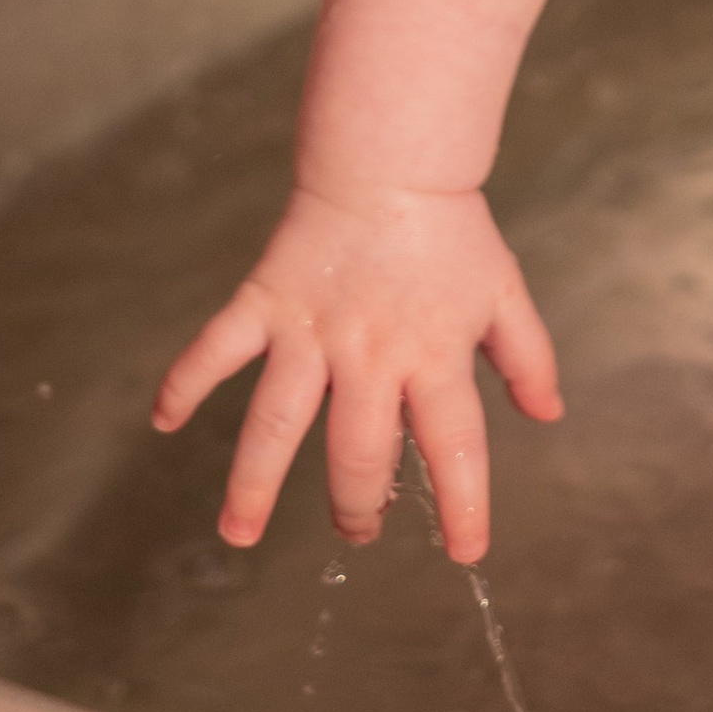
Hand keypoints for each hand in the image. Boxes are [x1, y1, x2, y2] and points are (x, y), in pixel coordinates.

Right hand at [153, 179, 559, 561]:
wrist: (391, 158)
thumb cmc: (450, 230)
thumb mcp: (502, 290)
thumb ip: (527, 355)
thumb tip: (548, 414)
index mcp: (434, 353)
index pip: (454, 446)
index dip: (464, 503)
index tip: (466, 553)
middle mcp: (370, 353)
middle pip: (358, 453)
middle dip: (356, 507)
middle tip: (358, 533)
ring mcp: (312, 330)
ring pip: (277, 421)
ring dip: (254, 482)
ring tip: (238, 533)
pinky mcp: (267, 301)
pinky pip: (218, 346)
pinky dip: (186, 379)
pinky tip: (164, 420)